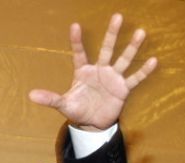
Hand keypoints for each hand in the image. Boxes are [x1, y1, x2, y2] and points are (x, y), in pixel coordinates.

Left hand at [29, 13, 157, 130]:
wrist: (92, 124)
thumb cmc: (77, 110)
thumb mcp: (63, 105)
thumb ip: (50, 98)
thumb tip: (30, 95)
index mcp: (83, 72)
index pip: (79, 54)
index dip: (77, 41)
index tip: (74, 26)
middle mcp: (99, 70)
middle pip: (107, 49)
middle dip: (112, 34)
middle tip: (117, 16)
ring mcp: (112, 78)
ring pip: (123, 59)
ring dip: (132, 47)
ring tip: (141, 32)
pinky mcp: (123, 89)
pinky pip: (134, 78)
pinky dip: (143, 71)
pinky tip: (153, 60)